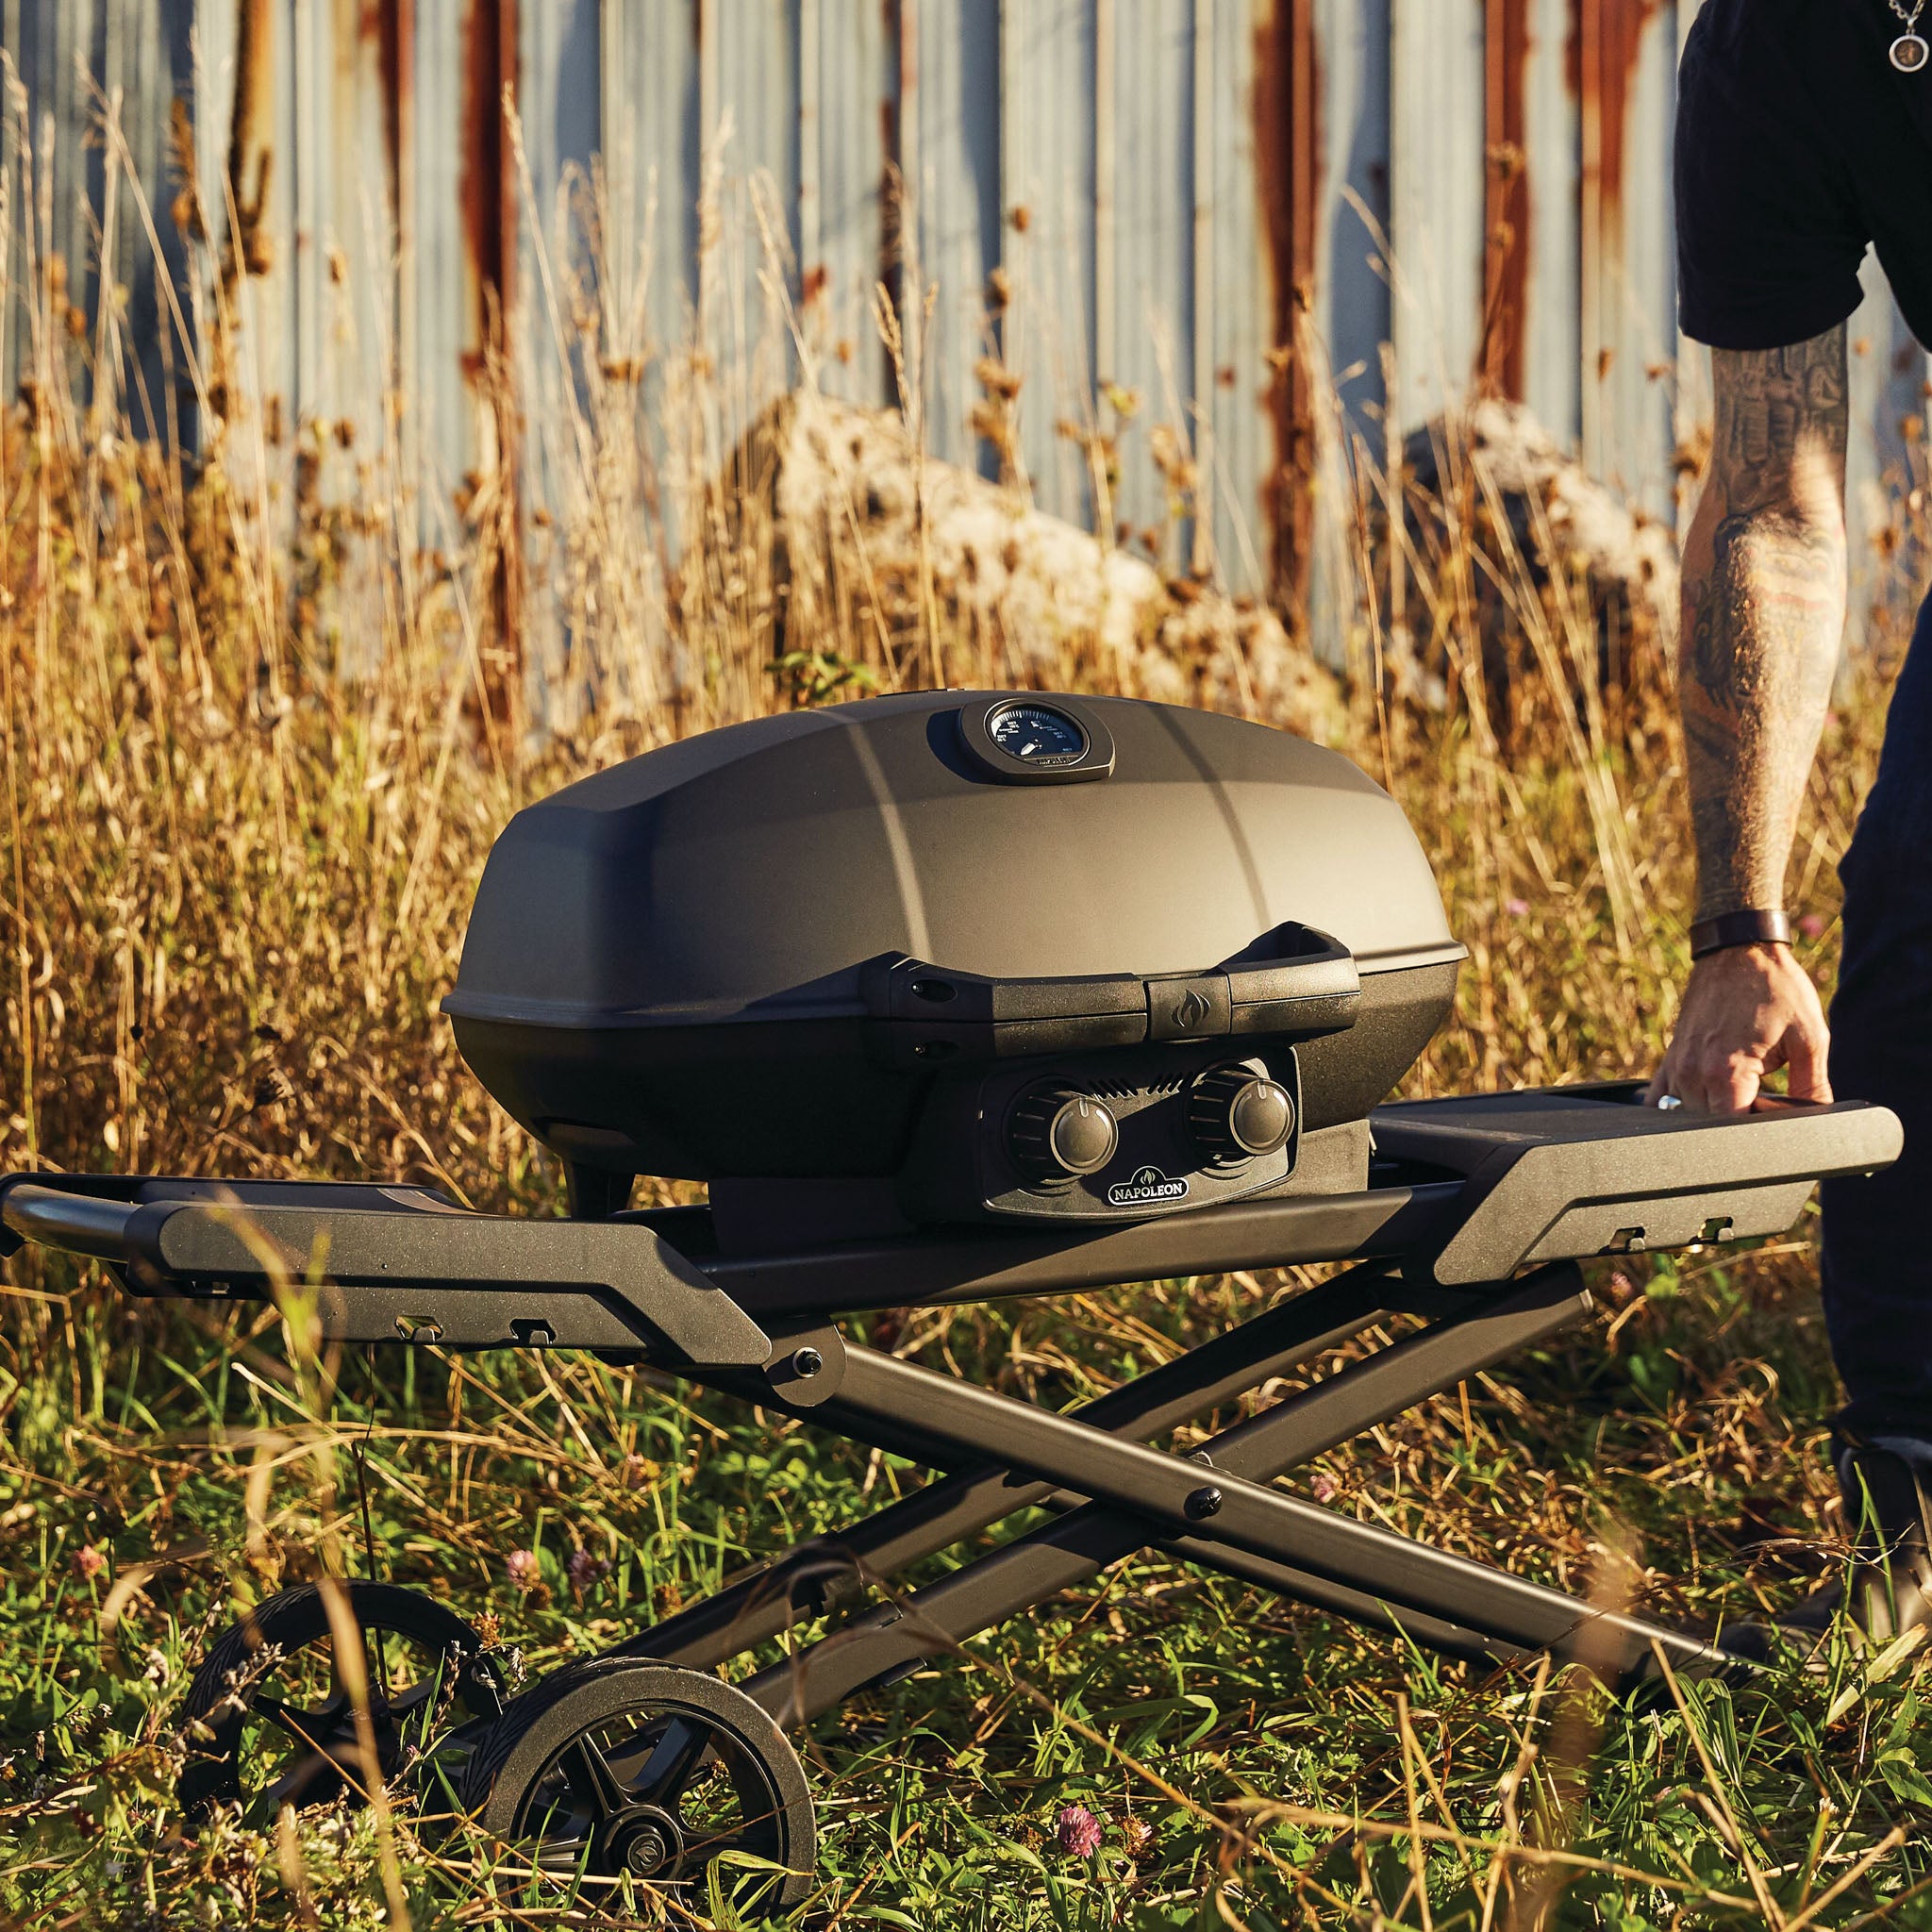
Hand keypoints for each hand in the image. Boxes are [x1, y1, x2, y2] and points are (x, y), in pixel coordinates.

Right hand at [1645, 942, 1832, 1113]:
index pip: (1732, 1131)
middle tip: (1764, 1104)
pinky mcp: (1671, 1057)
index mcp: (1726, 1071)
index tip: (1774, 1120)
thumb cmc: (1776, 988)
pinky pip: (1661, 1098)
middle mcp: (1693, 1073)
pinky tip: (1702, 1100)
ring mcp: (1677, 1066)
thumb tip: (1815, 1120)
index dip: (1758, 1133)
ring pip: (1687, 1117)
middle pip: (1710, 1127)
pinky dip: (1678, 1107)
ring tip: (1740, 1095)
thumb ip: (1812, 1087)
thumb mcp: (1809, 1037)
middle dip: (1737, 1125)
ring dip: (1712, 1115)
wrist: (1739, 950)